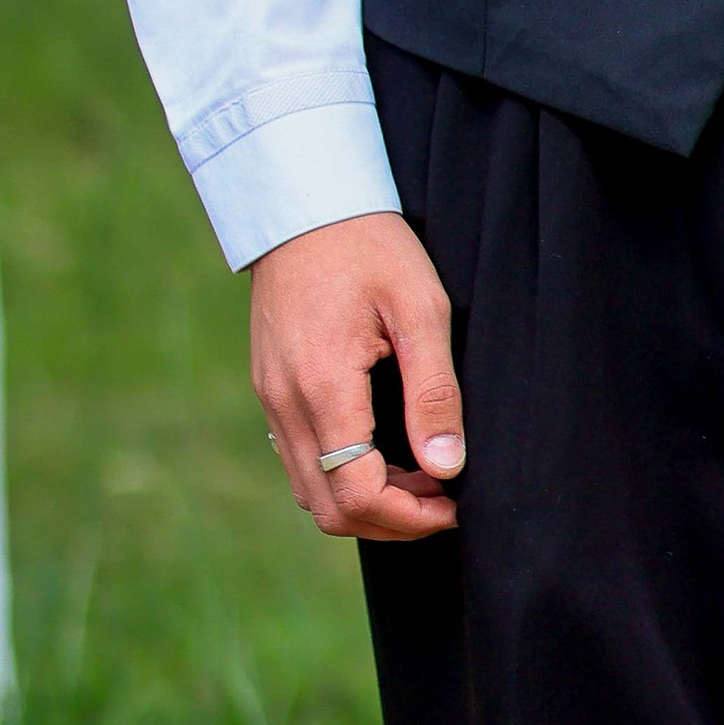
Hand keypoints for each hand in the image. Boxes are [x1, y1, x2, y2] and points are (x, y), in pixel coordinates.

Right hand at [251, 210, 464, 541]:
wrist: (305, 204)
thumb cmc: (371, 247)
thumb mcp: (420, 307)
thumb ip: (434, 391)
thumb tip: (448, 467)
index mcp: (323, 387)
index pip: (356, 494)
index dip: (409, 517)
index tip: (454, 504)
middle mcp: (285, 405)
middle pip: (328, 510)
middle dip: (390, 520)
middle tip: (443, 497)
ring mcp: (270, 400)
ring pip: (309, 492)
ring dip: (364, 501)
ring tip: (421, 474)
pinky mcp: (269, 390)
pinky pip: (298, 462)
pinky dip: (339, 476)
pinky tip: (383, 450)